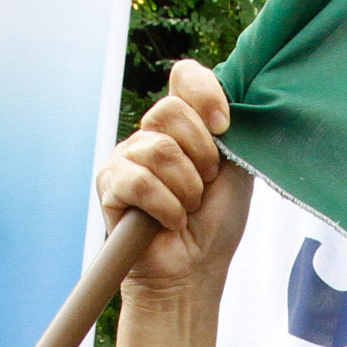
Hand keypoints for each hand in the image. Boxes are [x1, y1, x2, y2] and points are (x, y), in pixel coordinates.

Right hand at [95, 60, 249, 312]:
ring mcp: (127, 157)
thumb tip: (225, 101)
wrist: (194, 269)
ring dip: (186, 189)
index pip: (185, 76)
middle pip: (170, 111)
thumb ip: (232, 130)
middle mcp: (152, 134)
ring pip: (160, 150)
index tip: (223, 127)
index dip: (205, 95)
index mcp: (184, 124)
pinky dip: (166, 207)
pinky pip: (140, 181)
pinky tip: (169, 222)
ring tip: (187, 209)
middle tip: (204, 187)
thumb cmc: (215, 223)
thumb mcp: (237, 169)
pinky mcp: (110, 184)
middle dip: (200, 156)